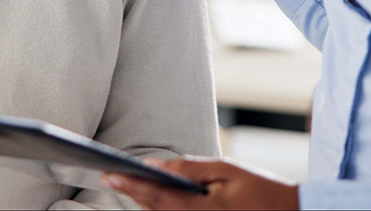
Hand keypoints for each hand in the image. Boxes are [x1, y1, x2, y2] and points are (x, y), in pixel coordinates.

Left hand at [102, 158, 299, 210]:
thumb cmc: (261, 191)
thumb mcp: (226, 170)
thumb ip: (188, 168)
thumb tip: (156, 165)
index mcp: (199, 210)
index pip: (155, 197)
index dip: (130, 185)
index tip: (110, 174)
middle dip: (132, 193)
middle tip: (110, 176)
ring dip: (144, 202)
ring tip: (128, 184)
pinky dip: (161, 210)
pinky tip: (152, 198)